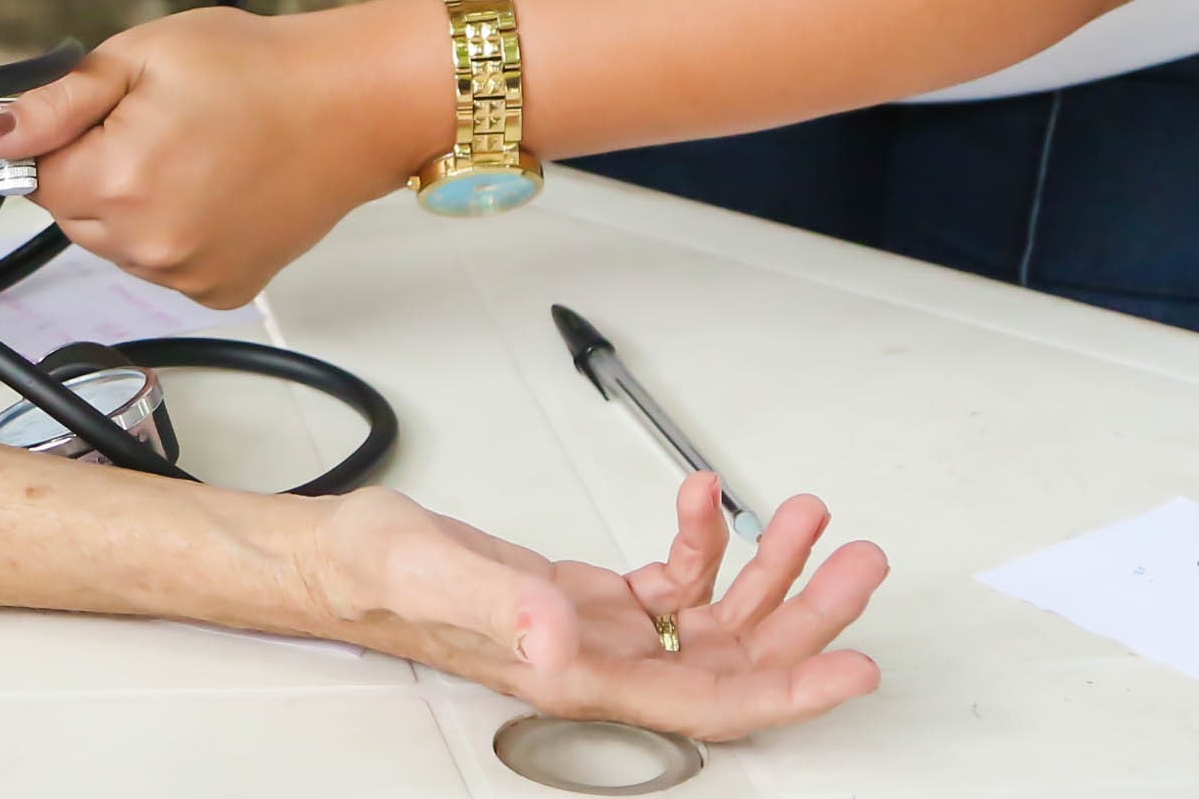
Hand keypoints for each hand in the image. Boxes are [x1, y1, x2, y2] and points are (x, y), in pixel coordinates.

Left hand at [0, 0, 447, 306]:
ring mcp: (188, 276)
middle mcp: (149, 245)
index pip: (37, 180)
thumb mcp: (138, 58)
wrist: (350, 105)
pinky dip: (178, 233)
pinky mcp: (222, 290)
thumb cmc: (256, 70)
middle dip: (99, 172)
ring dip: (136, 205)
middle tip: (162, 125)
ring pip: (118, 244)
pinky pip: (166, 266)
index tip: (113, 113)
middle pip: (75, 216)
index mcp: (118, 181)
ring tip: (198, 153)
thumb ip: (53, 104)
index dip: (67, 139)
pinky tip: (218, 190)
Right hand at [312, 471, 885, 735]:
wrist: (342, 558)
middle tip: (857, 559)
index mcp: (580, 677)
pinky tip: (703, 498)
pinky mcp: (590, 602)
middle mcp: (602, 665)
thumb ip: (503, 603)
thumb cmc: (379, 573)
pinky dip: (702, 541)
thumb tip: (562, 632)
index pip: (713, 701)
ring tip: (811, 521)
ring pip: (717, 621)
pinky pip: (673, 583)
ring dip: (770, 573)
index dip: (793, 688)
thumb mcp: (439, 572)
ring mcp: (601, 636)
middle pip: (736, 660)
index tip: (856, 663)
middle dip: (807, 613)